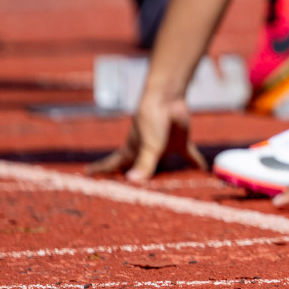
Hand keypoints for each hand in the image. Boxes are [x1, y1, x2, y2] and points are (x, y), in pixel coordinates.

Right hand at [86, 94, 205, 181]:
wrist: (168, 98)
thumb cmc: (152, 121)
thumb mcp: (149, 147)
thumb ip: (144, 165)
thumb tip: (133, 183)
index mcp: (132, 151)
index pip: (112, 164)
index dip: (100, 171)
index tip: (86, 174)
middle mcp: (145, 151)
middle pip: (135, 168)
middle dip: (130, 178)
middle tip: (125, 190)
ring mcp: (163, 146)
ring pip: (161, 165)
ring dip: (163, 175)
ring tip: (163, 188)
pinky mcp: (180, 142)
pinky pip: (189, 156)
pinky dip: (195, 163)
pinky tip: (202, 171)